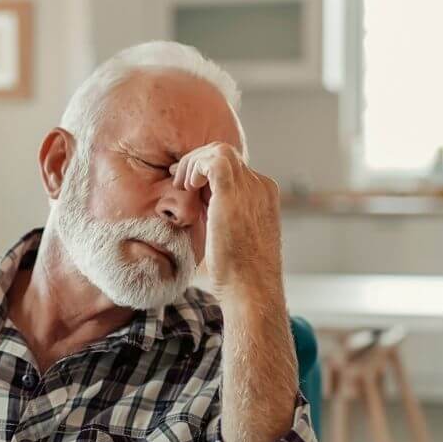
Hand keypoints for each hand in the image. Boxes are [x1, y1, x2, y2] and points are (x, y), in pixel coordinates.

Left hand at [169, 142, 282, 304]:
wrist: (251, 290)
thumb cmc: (240, 273)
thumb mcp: (235, 237)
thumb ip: (224, 216)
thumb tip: (202, 206)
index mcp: (263, 196)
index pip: (233, 168)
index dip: (206, 171)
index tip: (187, 184)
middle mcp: (260, 187)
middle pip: (226, 155)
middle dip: (197, 162)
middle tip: (179, 180)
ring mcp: (251, 189)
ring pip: (219, 151)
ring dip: (194, 163)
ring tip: (183, 185)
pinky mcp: (234, 194)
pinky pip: (214, 160)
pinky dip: (196, 166)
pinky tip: (188, 186)